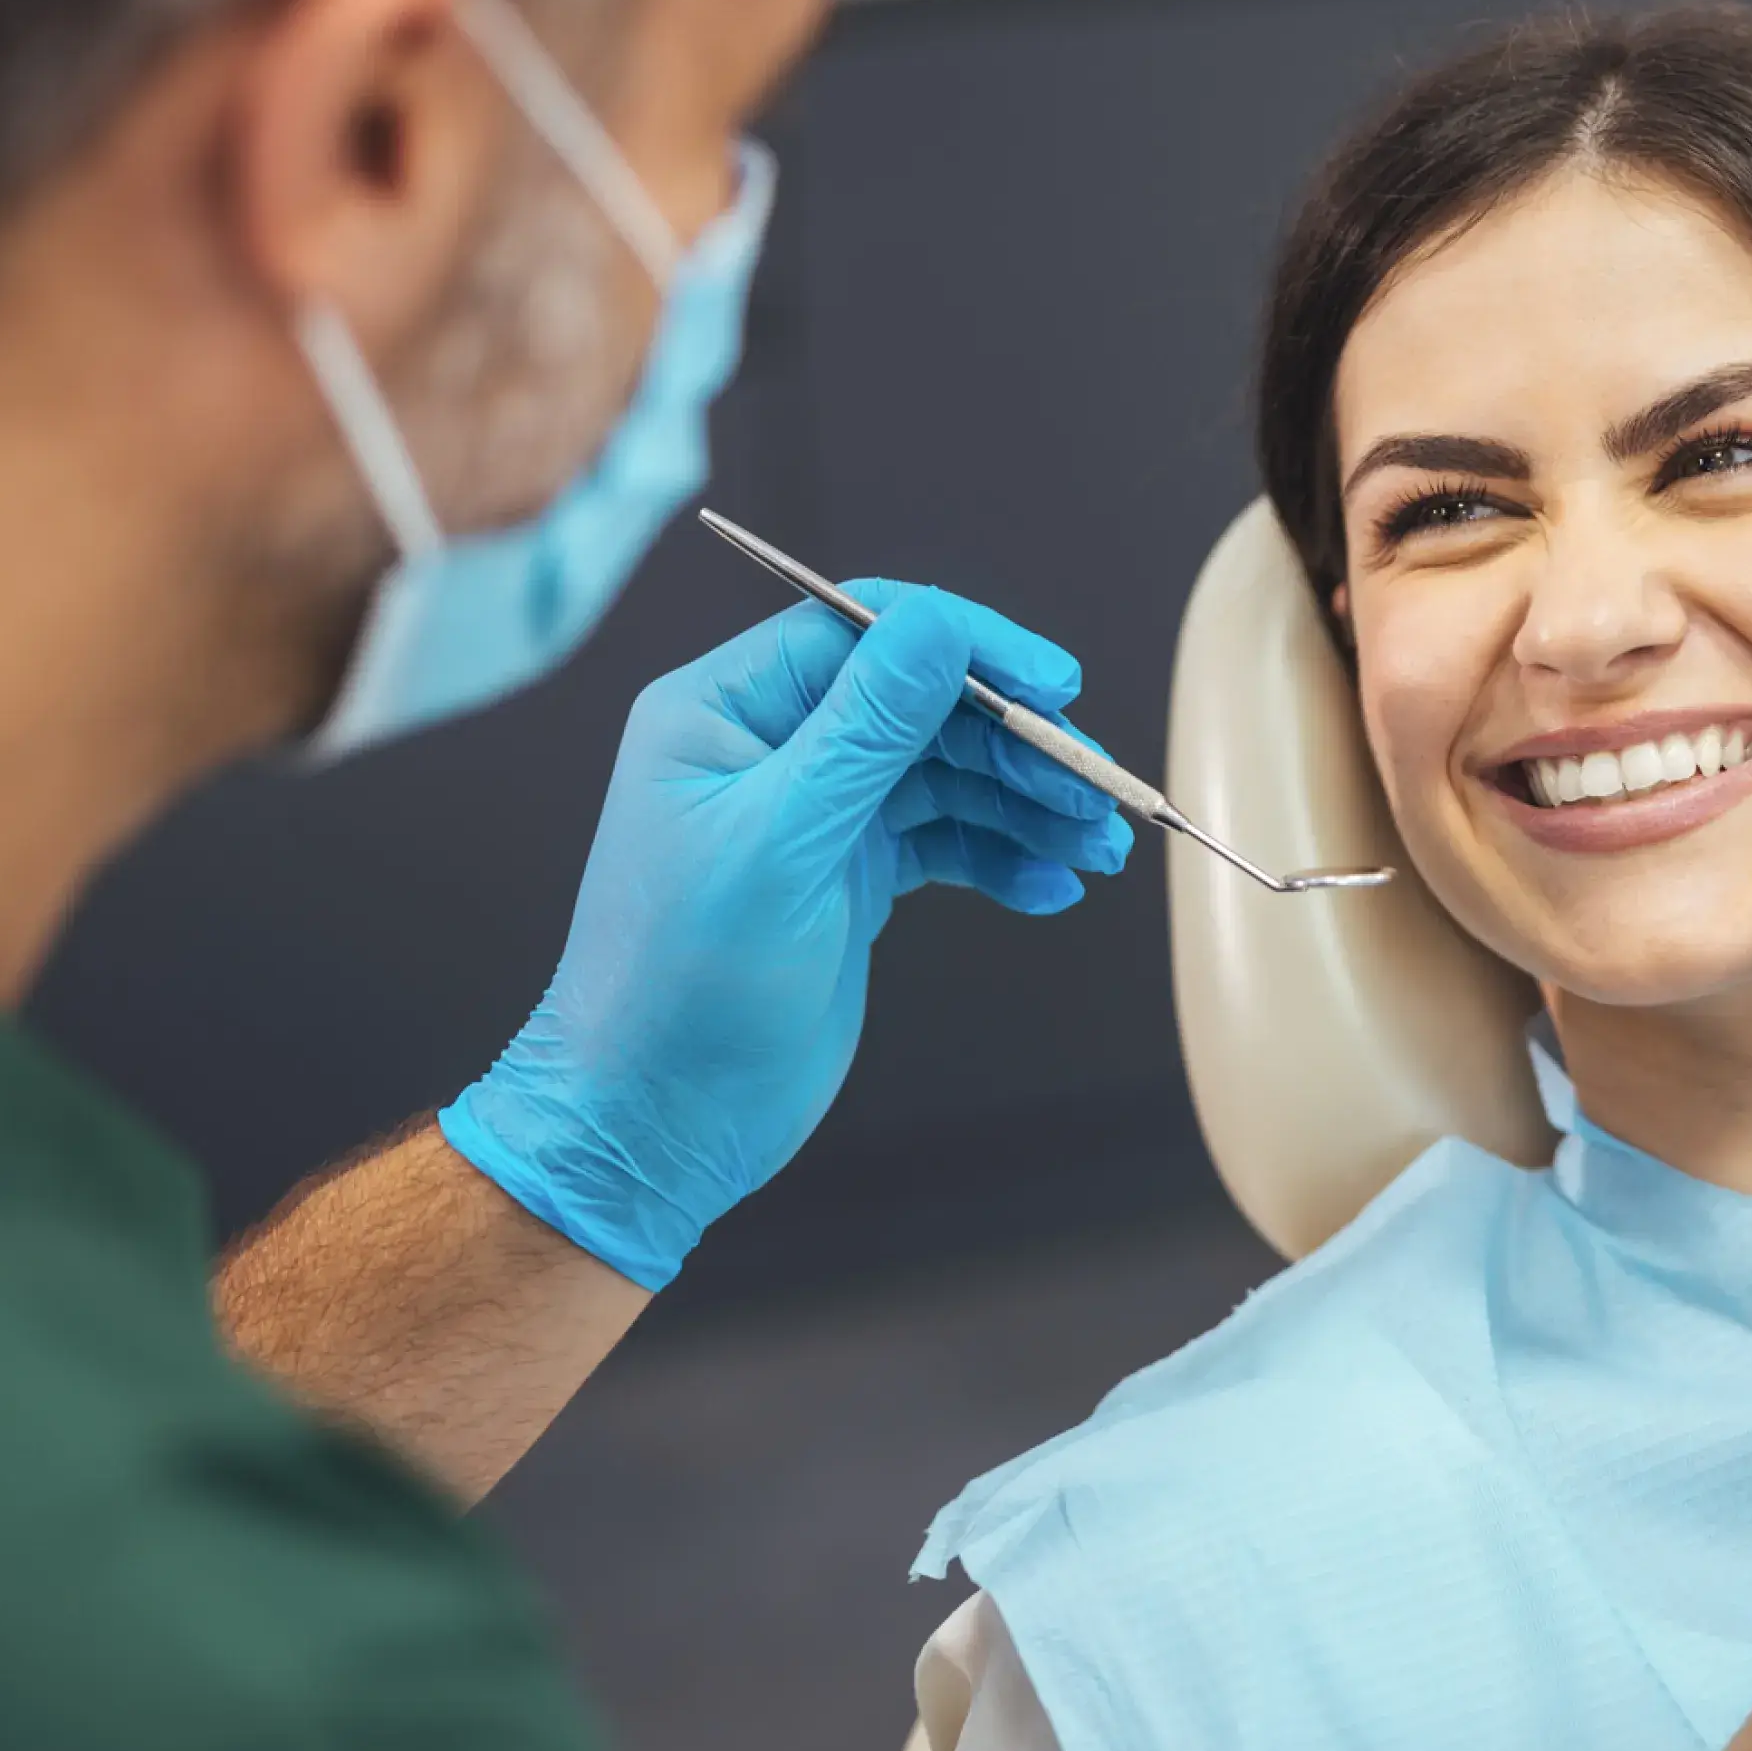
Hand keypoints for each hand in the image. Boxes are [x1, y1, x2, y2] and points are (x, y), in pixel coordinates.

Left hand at [441, 585, 1134, 1288]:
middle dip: (1018, 744)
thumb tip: (939, 626)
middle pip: (925, 704)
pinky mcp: (849, 876)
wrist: (656, 1124)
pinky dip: (1003, 859)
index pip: (867, 633)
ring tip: (1096, 849)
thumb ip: (865, 729)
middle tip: (1094, 793)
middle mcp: (771, 747)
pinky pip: (946, 841)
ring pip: (947, 774)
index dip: (970, 648)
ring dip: (1028, 805)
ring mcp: (814, 812)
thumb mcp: (780, 845)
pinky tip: (1048, 889)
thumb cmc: (680, 989)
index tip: (1056, 686)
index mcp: (725, 712)